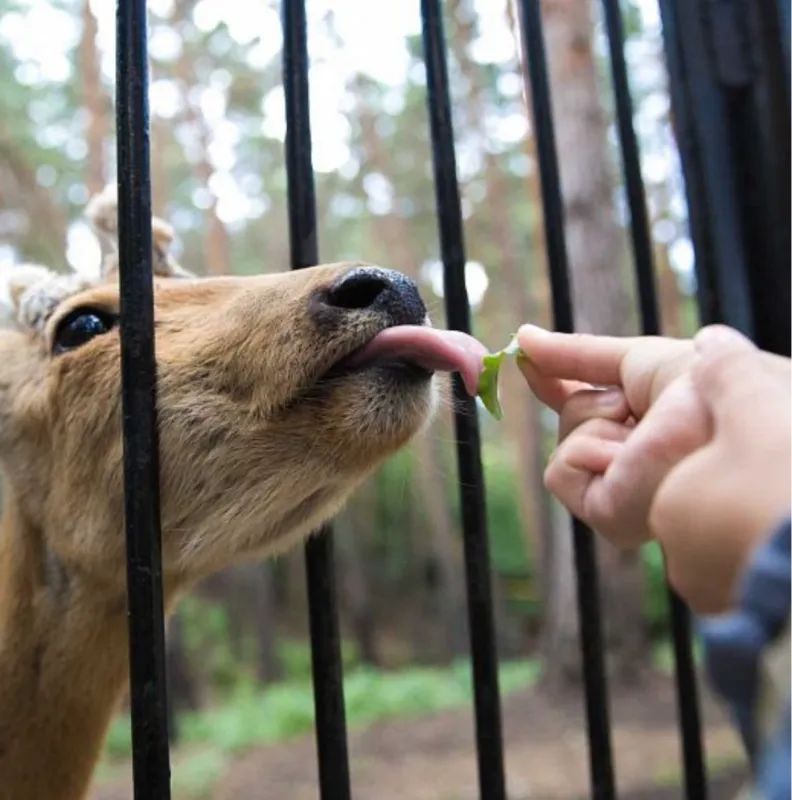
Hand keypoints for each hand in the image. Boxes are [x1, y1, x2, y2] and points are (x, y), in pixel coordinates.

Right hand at [516, 324, 791, 559]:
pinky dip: (588, 450)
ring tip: (639, 432)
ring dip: (596, 421)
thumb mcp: (632, 359)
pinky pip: (560, 471)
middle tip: (631, 404)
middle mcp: (633, 462)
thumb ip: (574, 354)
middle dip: (590, 400)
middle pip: (570, 420)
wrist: (718, 411)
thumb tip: (520, 338)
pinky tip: (626, 457)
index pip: (586, 408)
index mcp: (644, 428)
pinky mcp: (609, 515)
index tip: (525, 359)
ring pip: (564, 443)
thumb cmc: (699, 385)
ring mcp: (621, 491)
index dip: (555, 383)